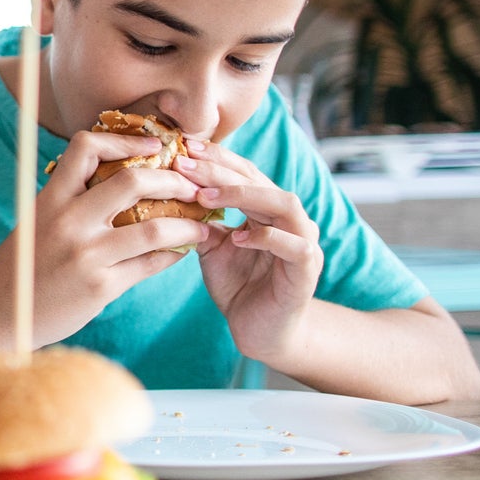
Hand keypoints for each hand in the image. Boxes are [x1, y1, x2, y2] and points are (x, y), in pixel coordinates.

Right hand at [0, 128, 214, 345]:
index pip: (86, 147)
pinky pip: (150, 265)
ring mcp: (85, 255)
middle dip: (173, 180)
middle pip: (133, 182)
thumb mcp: (37, 222)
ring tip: (203, 225)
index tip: (153, 147)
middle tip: (192, 186)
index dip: (125, 140)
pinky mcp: (100, 287)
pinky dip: (173, 255)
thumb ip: (71, 201)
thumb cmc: (22, 266)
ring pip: (154, 228)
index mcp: (50, 198)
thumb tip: (119, 180)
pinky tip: (183, 252)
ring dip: (187, 225)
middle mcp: (68, 221)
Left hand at [178, 145, 322, 361]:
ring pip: (283, 204)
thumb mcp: (212, 247)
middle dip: (221, 171)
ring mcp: (303, 242)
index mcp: (268, 210)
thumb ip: (201, 219)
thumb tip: (172, 189)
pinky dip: (267, 237)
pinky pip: (294, 246)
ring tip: (204, 196)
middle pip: (260, 182)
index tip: (183, 147)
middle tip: (185, 164)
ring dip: (243, 196)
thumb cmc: (238, 285)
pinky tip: (237, 237)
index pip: (246, 172)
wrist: (260, 332)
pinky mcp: (307, 270)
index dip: (217, 158)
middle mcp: (290, 220)